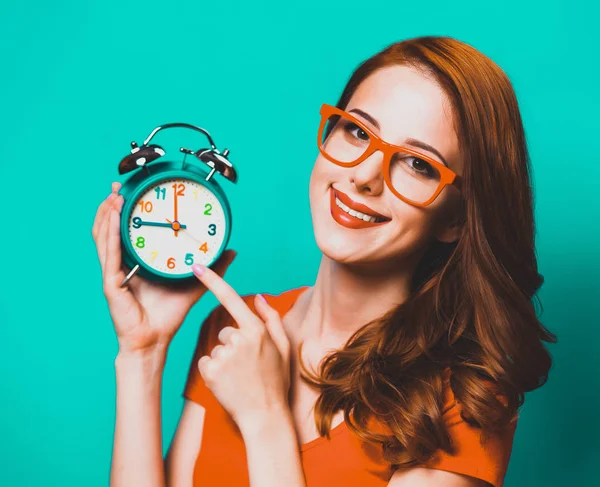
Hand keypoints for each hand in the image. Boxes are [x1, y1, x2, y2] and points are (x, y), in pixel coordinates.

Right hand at [92, 181, 236, 353]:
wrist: (155, 339)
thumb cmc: (169, 315)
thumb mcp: (195, 283)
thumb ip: (212, 267)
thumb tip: (232, 250)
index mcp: (136, 263)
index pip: (126, 232)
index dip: (126, 211)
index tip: (132, 191)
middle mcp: (121, 265)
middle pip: (109, 229)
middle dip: (111, 206)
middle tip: (118, 186)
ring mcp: (113, 273)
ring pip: (104, 238)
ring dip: (107, 215)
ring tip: (114, 195)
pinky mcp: (111, 283)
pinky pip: (110, 254)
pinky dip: (111, 234)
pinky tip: (114, 218)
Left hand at [190, 264, 290, 428]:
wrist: (265, 415)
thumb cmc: (276, 380)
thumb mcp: (283, 347)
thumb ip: (271, 318)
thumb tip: (258, 297)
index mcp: (256, 330)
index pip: (230, 298)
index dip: (212, 280)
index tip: (197, 266)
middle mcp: (239, 339)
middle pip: (225, 332)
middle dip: (232, 345)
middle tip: (247, 366)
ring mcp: (224, 355)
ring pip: (216, 349)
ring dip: (224, 360)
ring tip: (240, 377)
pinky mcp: (210, 371)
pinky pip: (206, 362)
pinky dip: (213, 371)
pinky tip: (228, 382)